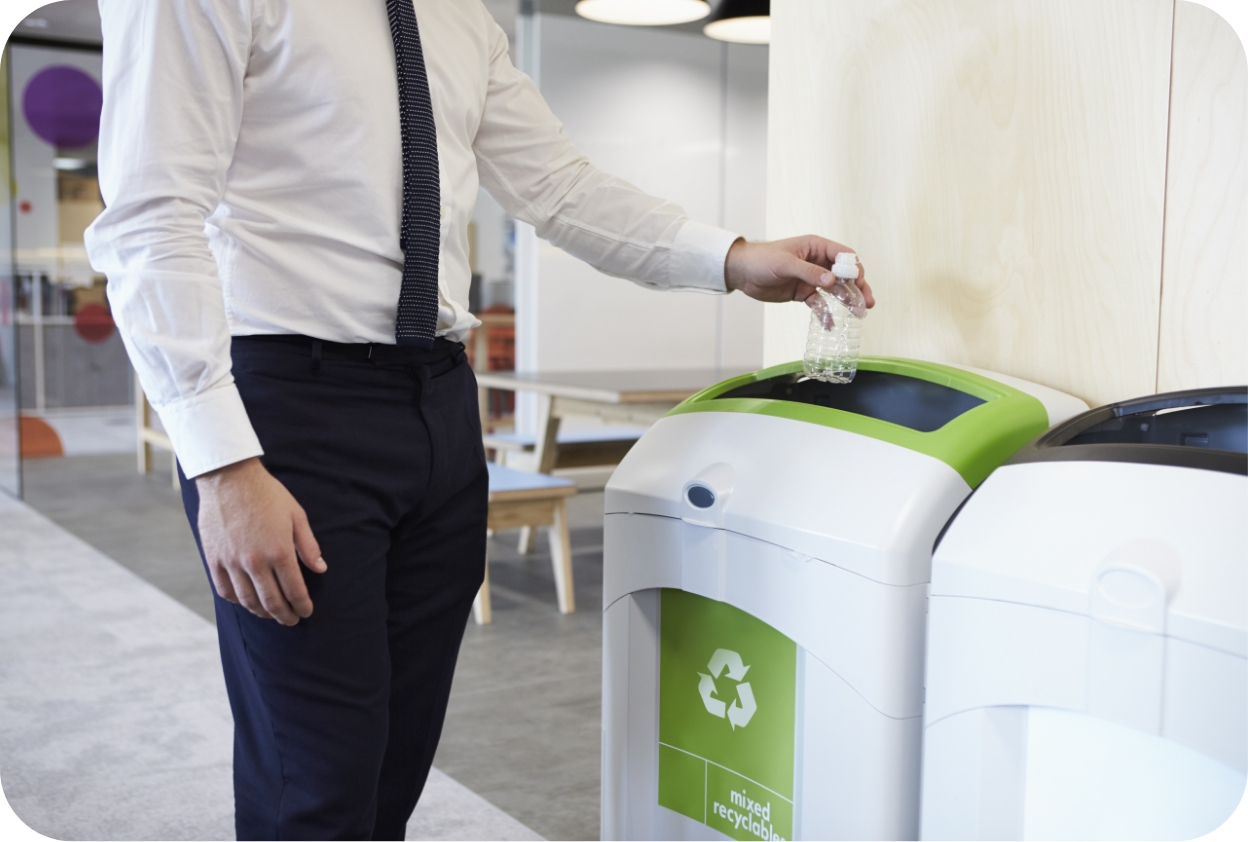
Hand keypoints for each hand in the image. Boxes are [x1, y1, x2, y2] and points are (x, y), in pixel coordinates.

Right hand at [195, 457, 326, 625]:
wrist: (229, 479)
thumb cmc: (267, 495)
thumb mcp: (296, 515)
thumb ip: (308, 545)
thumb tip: (320, 569)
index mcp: (279, 550)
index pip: (294, 590)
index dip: (302, 605)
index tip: (306, 612)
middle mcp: (255, 561)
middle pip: (272, 601)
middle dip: (284, 615)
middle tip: (291, 620)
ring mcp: (231, 562)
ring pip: (248, 600)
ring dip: (262, 612)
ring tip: (271, 614)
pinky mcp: (214, 559)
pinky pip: (225, 590)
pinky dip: (237, 601)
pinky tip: (247, 601)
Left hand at [724, 236, 874, 309]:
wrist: (742, 273)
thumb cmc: (761, 259)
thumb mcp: (785, 263)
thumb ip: (809, 272)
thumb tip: (832, 280)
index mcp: (815, 247)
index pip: (843, 255)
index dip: (854, 268)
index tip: (859, 282)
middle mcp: (817, 262)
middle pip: (844, 274)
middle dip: (857, 288)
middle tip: (867, 302)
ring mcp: (810, 278)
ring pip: (835, 290)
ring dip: (846, 301)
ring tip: (858, 313)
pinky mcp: (802, 292)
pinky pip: (818, 303)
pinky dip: (825, 313)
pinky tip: (830, 325)